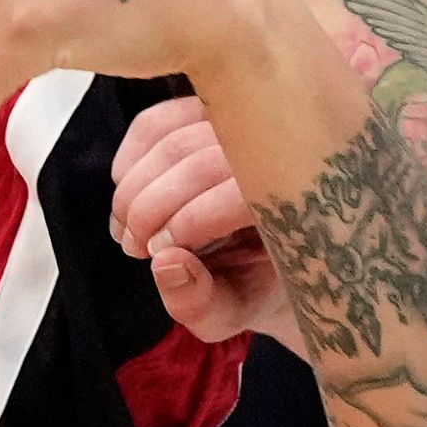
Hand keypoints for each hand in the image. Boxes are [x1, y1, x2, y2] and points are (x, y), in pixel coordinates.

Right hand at [108, 95, 290, 344]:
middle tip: (134, 247)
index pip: (245, 192)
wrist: (269, 263)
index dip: (193, 221)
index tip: (160, 254)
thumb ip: (200, 302)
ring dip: (136, 186)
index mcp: (301, 201)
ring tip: (127, 230)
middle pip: (202, 160)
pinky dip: (132, 157)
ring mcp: (247, 124)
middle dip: (153, 206)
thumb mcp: (232, 314)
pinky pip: (160, 120)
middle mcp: (281, 151)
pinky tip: (126, 193)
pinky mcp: (213, 113)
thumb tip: (166, 263)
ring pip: (175, 137)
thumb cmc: (254, 289)